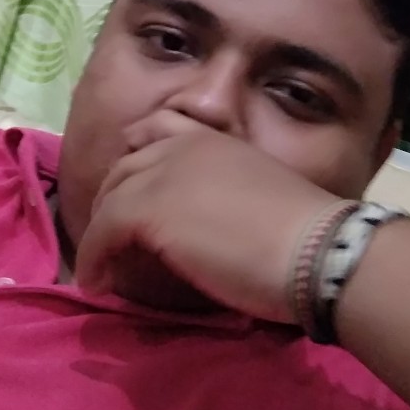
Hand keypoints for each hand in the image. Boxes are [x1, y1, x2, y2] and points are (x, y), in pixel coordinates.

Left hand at [75, 112, 335, 322]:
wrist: (317, 249)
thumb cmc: (305, 235)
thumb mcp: (259, 195)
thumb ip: (225, 195)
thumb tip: (207, 226)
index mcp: (215, 140)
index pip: (159, 127)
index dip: (136, 153)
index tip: (130, 184)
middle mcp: (183, 147)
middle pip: (126, 166)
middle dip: (112, 198)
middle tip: (107, 233)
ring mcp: (162, 175)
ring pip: (111, 197)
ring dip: (98, 232)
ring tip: (97, 263)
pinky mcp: (147, 209)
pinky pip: (103, 230)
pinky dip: (93, 256)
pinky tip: (95, 282)